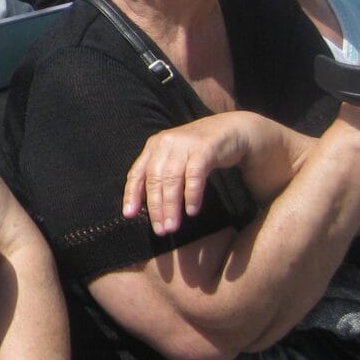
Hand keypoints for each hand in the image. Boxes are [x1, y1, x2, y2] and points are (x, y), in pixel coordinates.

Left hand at [123, 111, 271, 233]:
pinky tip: (192, 210)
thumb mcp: (174, 158)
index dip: (131, 194)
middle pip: (154, 180)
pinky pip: (194, 175)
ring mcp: (184, 144)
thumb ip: (160, 175)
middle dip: (155, 207)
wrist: (230, 129)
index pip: (137, 173)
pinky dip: (192, 194)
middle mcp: (165, 143)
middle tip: (159, 230)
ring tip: (172, 226)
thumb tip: (147, 205)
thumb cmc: (198, 150)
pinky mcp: (204, 148)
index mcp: (154, 147)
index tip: (129, 215)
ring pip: (172, 179)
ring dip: (171, 206)